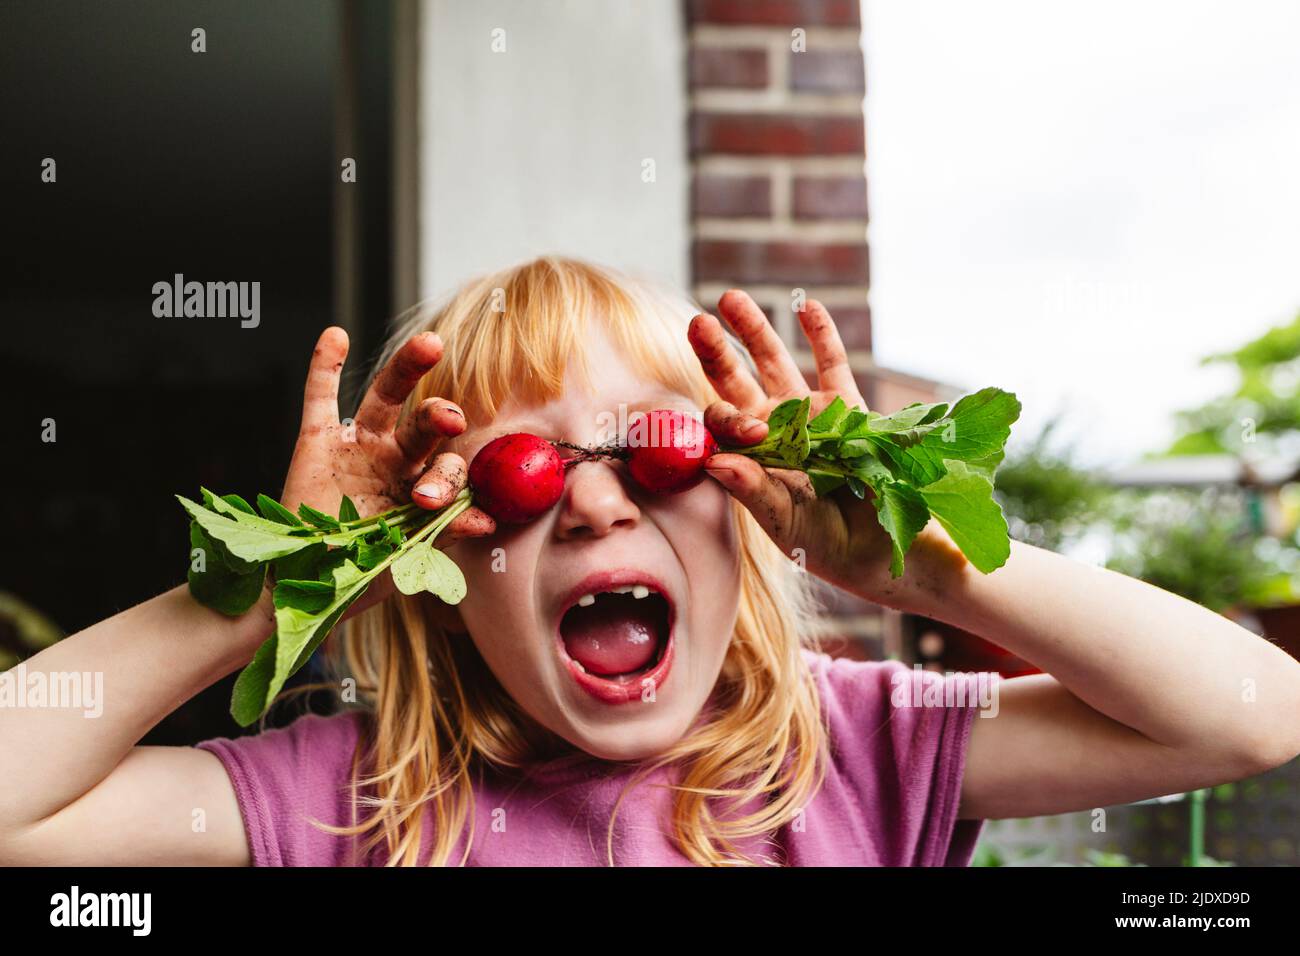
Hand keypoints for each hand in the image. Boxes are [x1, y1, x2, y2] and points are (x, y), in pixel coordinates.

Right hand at [279, 327, 495, 614]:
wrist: (303, 584)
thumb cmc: (360, 572)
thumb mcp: (406, 556)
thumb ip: (444, 532)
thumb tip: (485, 520)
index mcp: (424, 487)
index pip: (447, 470)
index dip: (450, 483)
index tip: (445, 504)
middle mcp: (396, 460)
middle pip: (424, 425)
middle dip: (438, 417)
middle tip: (450, 416)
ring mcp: (358, 448)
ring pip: (384, 398)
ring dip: (406, 369)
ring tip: (429, 345)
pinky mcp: (316, 443)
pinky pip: (320, 398)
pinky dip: (324, 367)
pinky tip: (336, 335)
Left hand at [689, 290, 925, 599]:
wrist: (891, 550)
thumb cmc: (831, 548)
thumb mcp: (789, 525)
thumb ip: (753, 492)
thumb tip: (712, 461)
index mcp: (751, 461)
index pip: (724, 427)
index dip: (729, 420)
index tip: (754, 430)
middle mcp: (774, 433)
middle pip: (736, 383)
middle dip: (716, 354)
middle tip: (697, 324)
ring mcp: (810, 416)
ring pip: (775, 364)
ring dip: (754, 331)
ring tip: (730, 299)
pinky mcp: (849, 407)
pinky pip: (831, 363)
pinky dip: (820, 335)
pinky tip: (806, 307)